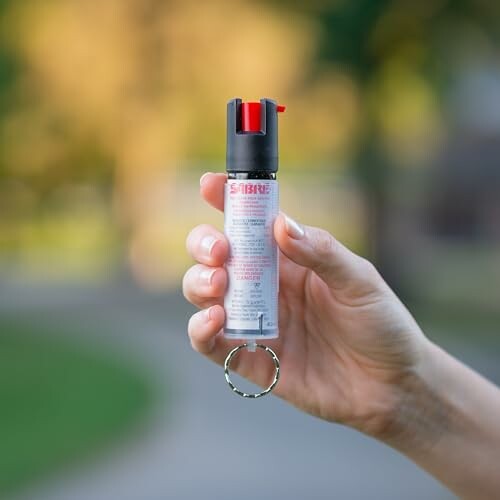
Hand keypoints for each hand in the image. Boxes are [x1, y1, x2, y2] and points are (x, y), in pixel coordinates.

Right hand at [183, 172, 429, 436]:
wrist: (393, 385)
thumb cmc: (381, 324)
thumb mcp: (359, 280)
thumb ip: (321, 252)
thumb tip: (280, 224)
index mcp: (291, 259)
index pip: (251, 223)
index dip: (227, 200)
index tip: (210, 185)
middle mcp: (267, 287)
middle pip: (217, 256)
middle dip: (205, 244)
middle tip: (219, 251)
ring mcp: (256, 321)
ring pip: (205, 294)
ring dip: (199, 283)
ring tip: (218, 285)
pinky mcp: (251, 359)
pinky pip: (212, 343)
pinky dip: (201, 330)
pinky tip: (214, 320)